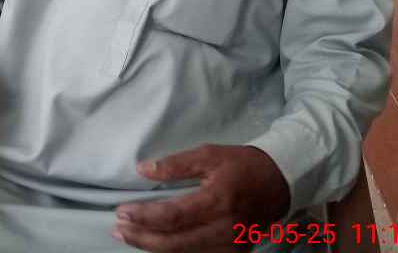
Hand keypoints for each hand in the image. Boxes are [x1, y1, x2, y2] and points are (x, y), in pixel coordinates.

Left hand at [112, 145, 289, 251]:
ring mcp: (231, 247)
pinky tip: (155, 246)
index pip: (173, 216)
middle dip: (142, 237)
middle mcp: (224, 229)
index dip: (145, 217)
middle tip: (118, 229)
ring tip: (129, 237)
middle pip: (175, 242)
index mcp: (218, 200)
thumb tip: (143, 170)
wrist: (279, 182)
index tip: (122, 212)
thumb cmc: (241, 164)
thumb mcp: (210, 154)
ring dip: (153, 248)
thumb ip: (177, 164)